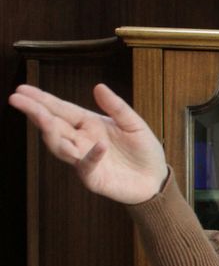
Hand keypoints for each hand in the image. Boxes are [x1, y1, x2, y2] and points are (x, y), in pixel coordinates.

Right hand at [9, 84, 167, 203]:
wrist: (156, 178)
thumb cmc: (144, 151)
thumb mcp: (134, 124)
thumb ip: (117, 107)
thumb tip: (98, 86)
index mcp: (89, 124)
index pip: (61, 110)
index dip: (42, 100)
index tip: (21, 90)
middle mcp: (82, 141)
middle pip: (54, 126)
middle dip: (36, 113)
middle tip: (17, 99)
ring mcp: (85, 160)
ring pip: (60, 147)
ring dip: (51, 133)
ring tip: (44, 118)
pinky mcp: (94, 179)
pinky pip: (88, 167)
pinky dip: (92, 156)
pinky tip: (99, 144)